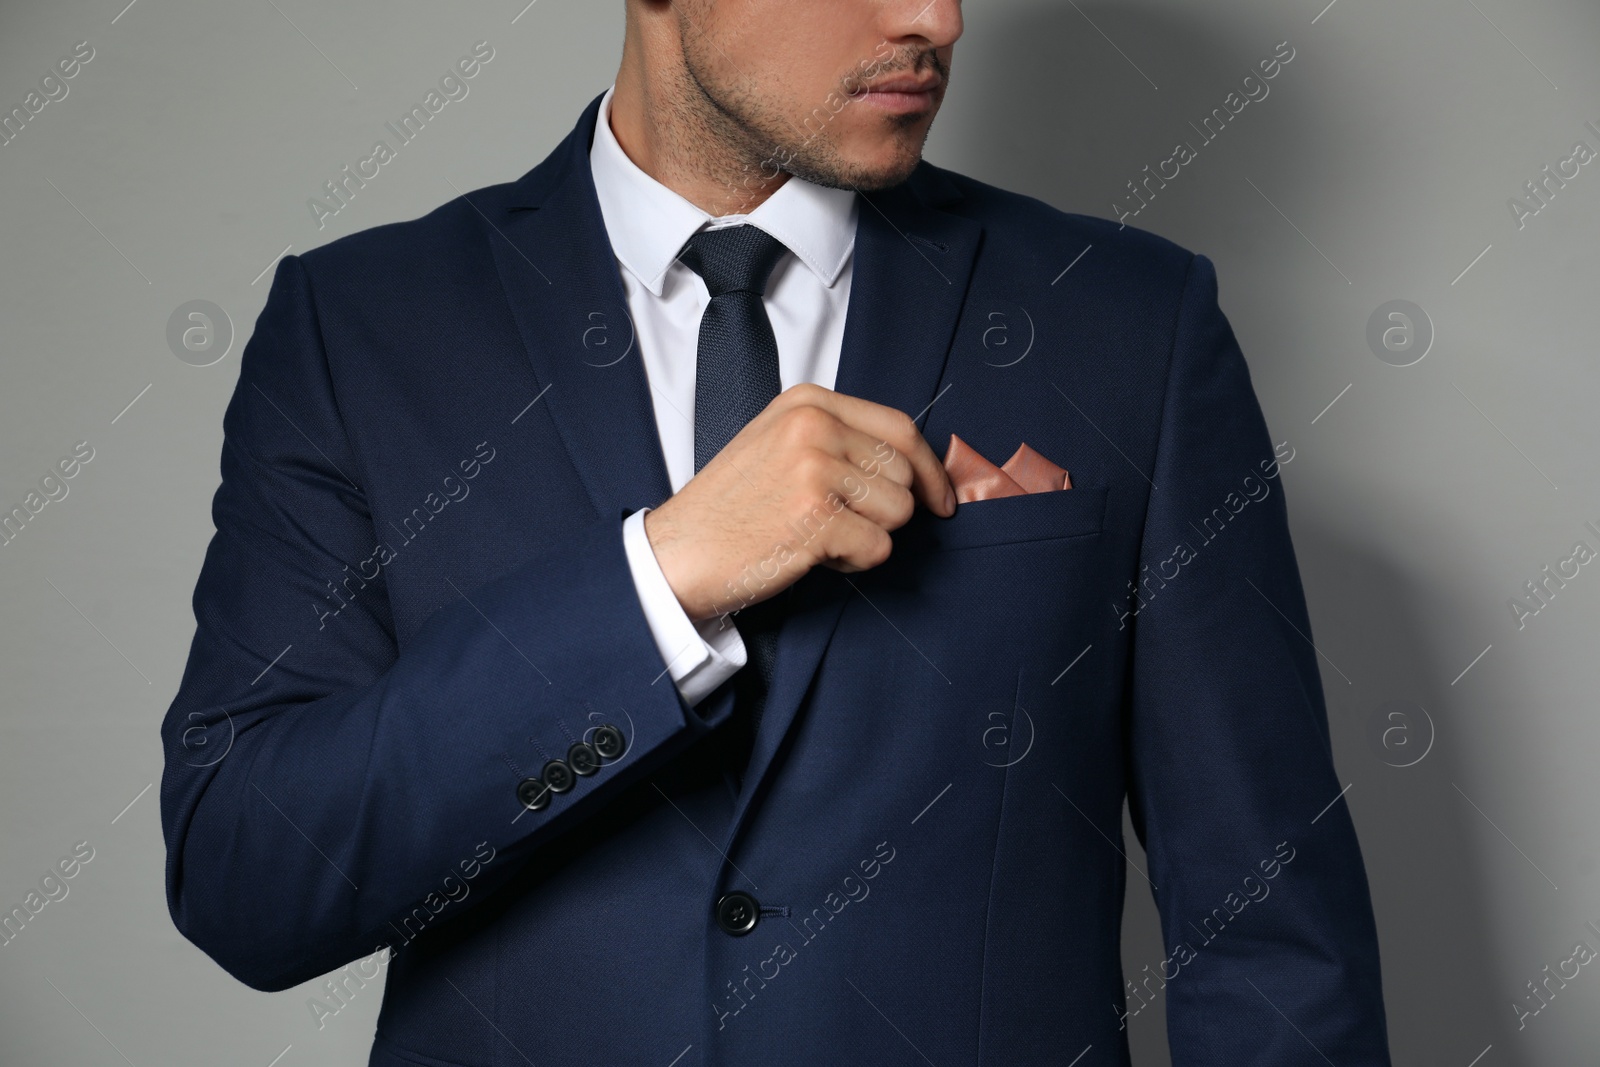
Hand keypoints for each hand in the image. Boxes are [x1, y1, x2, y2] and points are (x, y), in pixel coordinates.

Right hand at [644, 383, 955, 621]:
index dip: (929, 469)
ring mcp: (813, 469)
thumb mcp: (781, 443)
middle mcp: (812, 426)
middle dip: (887, 510)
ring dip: (868, 536)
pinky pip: (877, 547)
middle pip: (904, 473)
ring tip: (821, 535)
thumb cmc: (731, 506)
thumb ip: (841, 439)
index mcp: (808, 402)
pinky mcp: (814, 517)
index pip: (900, 428)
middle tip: (841, 524)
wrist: (678, 551)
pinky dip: (853, 562)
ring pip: (898, 511)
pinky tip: (812, 553)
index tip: (940, 498)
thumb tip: (916, 466)